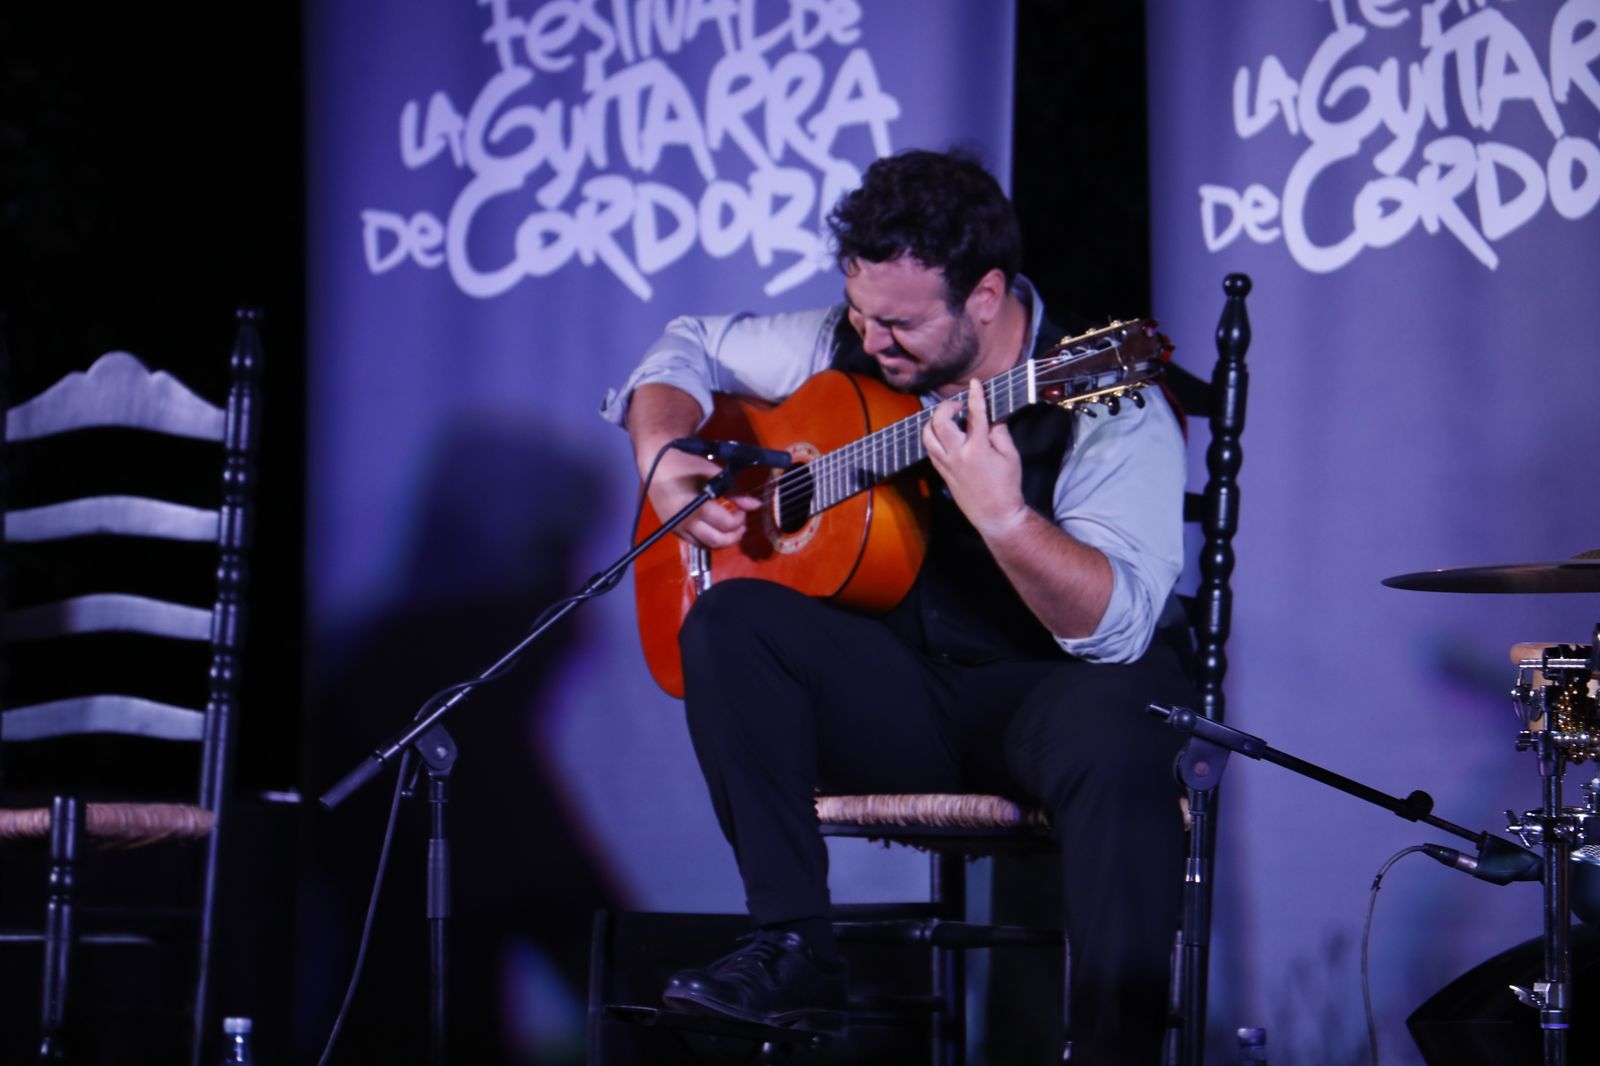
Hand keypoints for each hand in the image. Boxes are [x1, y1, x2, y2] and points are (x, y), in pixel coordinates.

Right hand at [644, 445, 761, 549]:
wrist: (656, 463)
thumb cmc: (686, 465)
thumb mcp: (713, 474)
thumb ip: (735, 492)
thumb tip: (755, 505)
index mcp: (696, 508)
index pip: (725, 524)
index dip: (739, 519)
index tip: (743, 510)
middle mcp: (685, 523)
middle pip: (717, 541)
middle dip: (734, 535)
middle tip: (741, 523)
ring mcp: (677, 529)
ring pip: (706, 546)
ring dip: (723, 540)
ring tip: (731, 527)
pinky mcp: (672, 530)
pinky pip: (695, 543)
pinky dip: (709, 539)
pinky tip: (716, 528)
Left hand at [923, 379, 1028, 538]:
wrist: (996, 515)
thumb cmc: (1007, 486)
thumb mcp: (1011, 456)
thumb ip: (999, 433)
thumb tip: (991, 417)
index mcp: (978, 449)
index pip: (975, 415)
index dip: (975, 395)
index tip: (974, 384)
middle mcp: (957, 455)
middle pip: (940, 422)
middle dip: (946, 407)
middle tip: (958, 405)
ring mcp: (947, 465)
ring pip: (927, 436)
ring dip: (933, 421)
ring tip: (946, 418)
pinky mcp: (942, 473)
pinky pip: (930, 450)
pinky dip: (933, 437)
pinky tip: (943, 435)